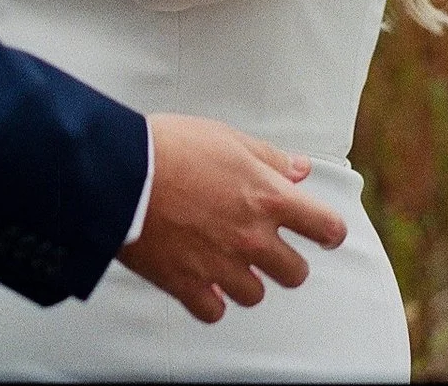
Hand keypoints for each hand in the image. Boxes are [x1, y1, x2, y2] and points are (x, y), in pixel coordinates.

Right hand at [118, 113, 347, 321]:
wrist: (119, 172)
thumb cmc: (168, 147)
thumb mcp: (225, 137)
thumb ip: (269, 158)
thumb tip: (299, 170)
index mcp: (267, 197)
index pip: (325, 227)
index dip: (328, 232)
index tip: (322, 233)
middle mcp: (252, 237)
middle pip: (295, 273)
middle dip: (284, 262)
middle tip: (265, 249)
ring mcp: (221, 265)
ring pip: (254, 295)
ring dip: (243, 281)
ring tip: (223, 261)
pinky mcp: (188, 285)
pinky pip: (213, 312)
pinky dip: (208, 300)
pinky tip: (199, 281)